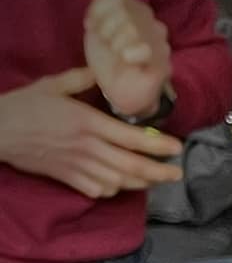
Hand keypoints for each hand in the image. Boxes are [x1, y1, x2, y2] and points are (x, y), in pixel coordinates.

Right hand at [0, 67, 181, 198]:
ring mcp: (79, 166)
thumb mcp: (52, 86)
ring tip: (154, 180)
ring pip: (120, 182)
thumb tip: (100, 70)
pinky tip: (119, 184)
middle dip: (160, 172)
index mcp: (87, 122)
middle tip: (177, 173)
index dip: (158, 145)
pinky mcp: (68, 179)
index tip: (176, 148)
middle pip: (133, 166)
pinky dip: (113, 190)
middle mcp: (88, 147)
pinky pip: (99, 191)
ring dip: (140, 183)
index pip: (131, 138)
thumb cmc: (24, 105)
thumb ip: (80, 80)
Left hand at [85, 0, 172, 119]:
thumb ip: (102, 1)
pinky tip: (127, 61)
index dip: (98, 9)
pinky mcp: (163, 65)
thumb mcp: (98, 24)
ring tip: (115, 54)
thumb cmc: (108, 58)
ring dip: (115, 42)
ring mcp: (160, 45)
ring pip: (133, 27)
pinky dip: (129, 54)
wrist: (120, 92)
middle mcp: (153, 25)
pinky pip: (146, 49)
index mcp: (137, 12)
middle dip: (105, 26)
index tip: (91, 26)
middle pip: (124, 9)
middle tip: (104, 42)